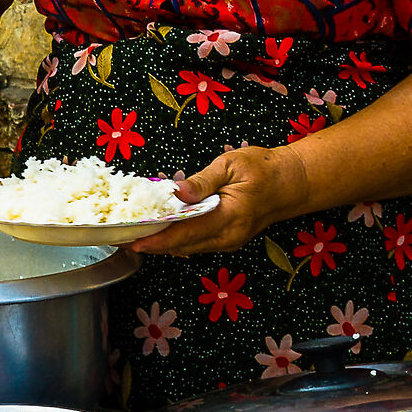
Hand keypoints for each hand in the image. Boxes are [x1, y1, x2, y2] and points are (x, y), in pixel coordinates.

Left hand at [132, 145, 311, 255]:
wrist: (292, 182)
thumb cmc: (263, 168)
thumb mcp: (231, 165)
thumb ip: (203, 181)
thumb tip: (177, 191)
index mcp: (230, 217)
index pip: (187, 233)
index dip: (158, 240)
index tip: (133, 241)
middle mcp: (228, 236)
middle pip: (182, 245)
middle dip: (150, 243)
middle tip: (119, 237)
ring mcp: (227, 241)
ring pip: (187, 247)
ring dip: (160, 243)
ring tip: (130, 233)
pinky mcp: (225, 240)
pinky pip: (195, 243)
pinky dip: (174, 239)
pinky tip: (155, 229)